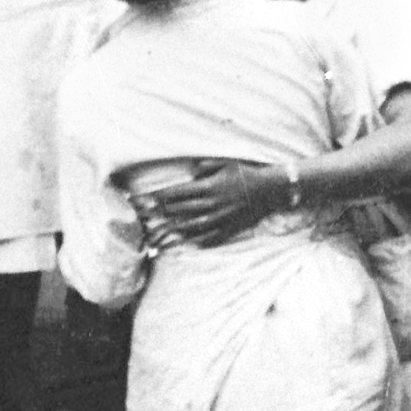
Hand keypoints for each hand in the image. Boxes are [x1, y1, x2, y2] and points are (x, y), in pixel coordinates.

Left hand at [134, 159, 294, 248]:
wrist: (272, 190)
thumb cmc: (248, 173)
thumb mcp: (227, 163)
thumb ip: (205, 167)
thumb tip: (189, 173)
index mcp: (208, 187)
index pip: (174, 193)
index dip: (155, 197)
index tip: (139, 201)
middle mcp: (210, 204)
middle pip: (177, 211)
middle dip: (155, 215)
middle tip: (138, 220)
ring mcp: (219, 219)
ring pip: (188, 228)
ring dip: (168, 233)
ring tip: (153, 239)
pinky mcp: (228, 229)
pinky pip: (207, 238)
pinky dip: (192, 242)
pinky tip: (180, 246)